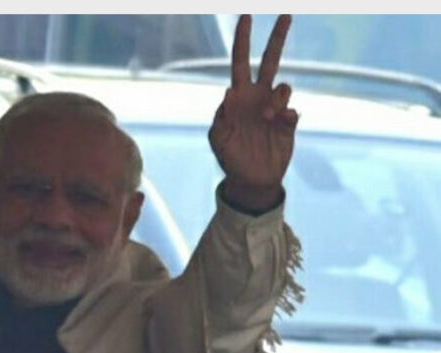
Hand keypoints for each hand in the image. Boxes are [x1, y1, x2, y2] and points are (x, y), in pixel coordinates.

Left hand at [208, 14, 297, 212]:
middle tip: (286, 15)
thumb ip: (221, 116)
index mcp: (239, 96)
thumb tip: (230, 92)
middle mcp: (258, 97)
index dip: (243, 40)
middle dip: (277, 38)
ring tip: (267, 118)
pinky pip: (292, 111)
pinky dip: (286, 116)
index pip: (240, 62)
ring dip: (276, 99)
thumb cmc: (229, 156)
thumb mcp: (217, 138)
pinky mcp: (289, 123)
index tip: (246, 17)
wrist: (251, 179)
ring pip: (283, 87)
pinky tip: (279, 125)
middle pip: (270, 61)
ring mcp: (275, 109)